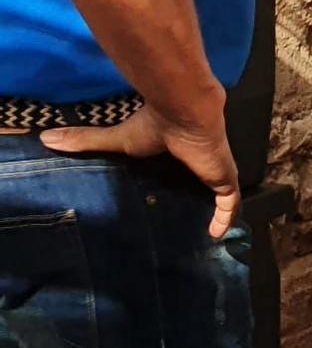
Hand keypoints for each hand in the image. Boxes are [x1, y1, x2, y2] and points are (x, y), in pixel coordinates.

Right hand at [42, 105, 240, 237]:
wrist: (184, 112)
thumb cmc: (153, 125)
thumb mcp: (116, 140)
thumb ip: (86, 141)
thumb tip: (46, 139)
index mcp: (176, 154)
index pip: (178, 172)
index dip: (176, 184)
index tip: (167, 202)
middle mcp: (198, 163)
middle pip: (201, 185)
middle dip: (198, 201)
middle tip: (188, 223)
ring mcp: (213, 171)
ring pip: (220, 195)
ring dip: (218, 212)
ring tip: (208, 233)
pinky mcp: (224, 178)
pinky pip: (229, 203)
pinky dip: (226, 218)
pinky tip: (216, 235)